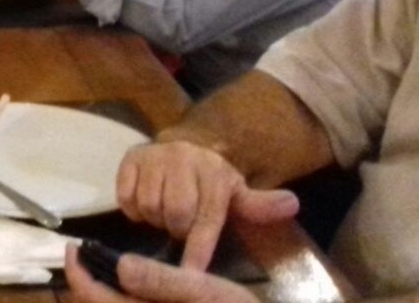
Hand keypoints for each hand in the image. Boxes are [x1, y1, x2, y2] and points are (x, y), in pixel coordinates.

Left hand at [64, 244, 256, 302]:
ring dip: (98, 294)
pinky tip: (125, 287)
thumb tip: (120, 265)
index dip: (76, 273)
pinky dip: (115, 301)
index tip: (73, 247)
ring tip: (99, 268)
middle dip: (83, 284)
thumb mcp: (204, 291)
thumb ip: (161, 281)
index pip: (94, 297)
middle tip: (83, 256)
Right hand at [117, 142, 299, 269]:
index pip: (206, 218)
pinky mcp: (130, 158)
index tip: (191, 273)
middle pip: (174, 215)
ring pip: (148, 206)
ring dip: (154, 218)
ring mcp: (154, 157)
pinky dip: (133, 209)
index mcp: (213, 172)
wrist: (182, 145)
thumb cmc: (210, 179)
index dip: (198, 249)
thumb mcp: (235, 192)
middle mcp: (184, 159)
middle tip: (180, 226)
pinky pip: (126, 198)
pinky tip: (145, 202)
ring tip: (163, 213)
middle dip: (176, 228)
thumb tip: (292, 203)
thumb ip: (257, 205)